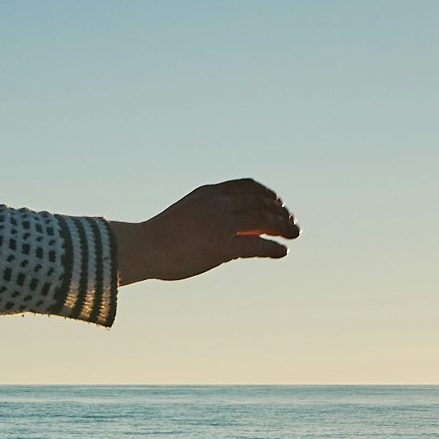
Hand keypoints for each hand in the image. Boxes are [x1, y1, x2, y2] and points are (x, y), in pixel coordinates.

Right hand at [111, 180, 299, 283]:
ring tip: (294, 235)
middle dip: (281, 212)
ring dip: (283, 227)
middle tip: (293, 224)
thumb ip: (206, 213)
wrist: (144, 248)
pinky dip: (273, 248)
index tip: (278, 203)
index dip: (267, 193)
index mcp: (209, 192)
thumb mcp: (186, 213)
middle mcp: (218, 203)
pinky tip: (282, 252)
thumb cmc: (160, 236)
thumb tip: (221, 224)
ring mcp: (221, 223)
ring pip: (264, 219)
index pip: (247, 185)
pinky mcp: (222, 246)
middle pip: (260, 202)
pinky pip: (257, 244)